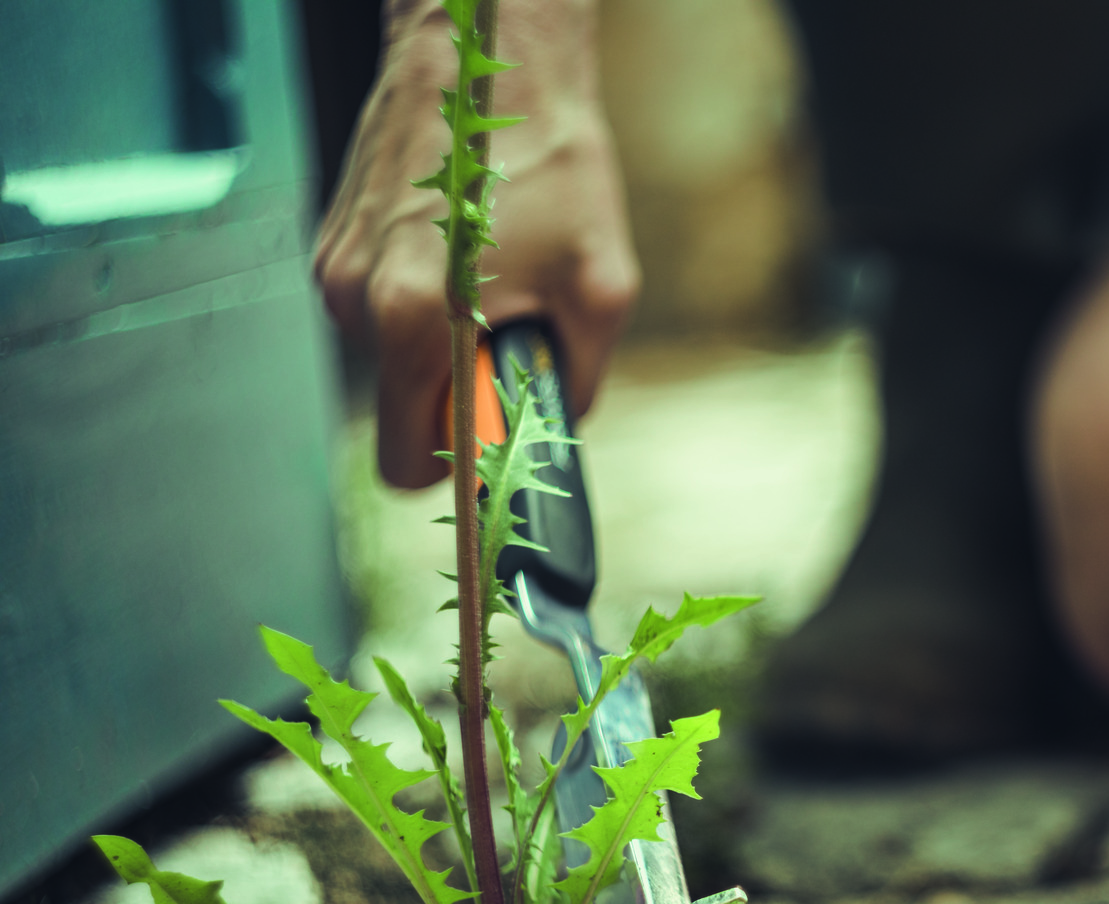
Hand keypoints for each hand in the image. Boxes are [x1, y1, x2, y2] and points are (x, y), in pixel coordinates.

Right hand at [315, 0, 638, 487]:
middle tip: (509, 354)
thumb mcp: (601, 285)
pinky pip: (381, 310)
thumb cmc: (548, 157)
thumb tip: (556, 430)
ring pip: (393, 360)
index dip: (458, 469)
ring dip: (443, 346)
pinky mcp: (334, 243)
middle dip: (457, 403)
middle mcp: (358, 300)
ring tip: (493, 282)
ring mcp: (336, 270)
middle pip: (401, 414)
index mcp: (414, 320)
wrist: (487, 57)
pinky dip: (424, 304)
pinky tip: (465, 253)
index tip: (495, 454)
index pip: (408, 463)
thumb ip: (576, 380)